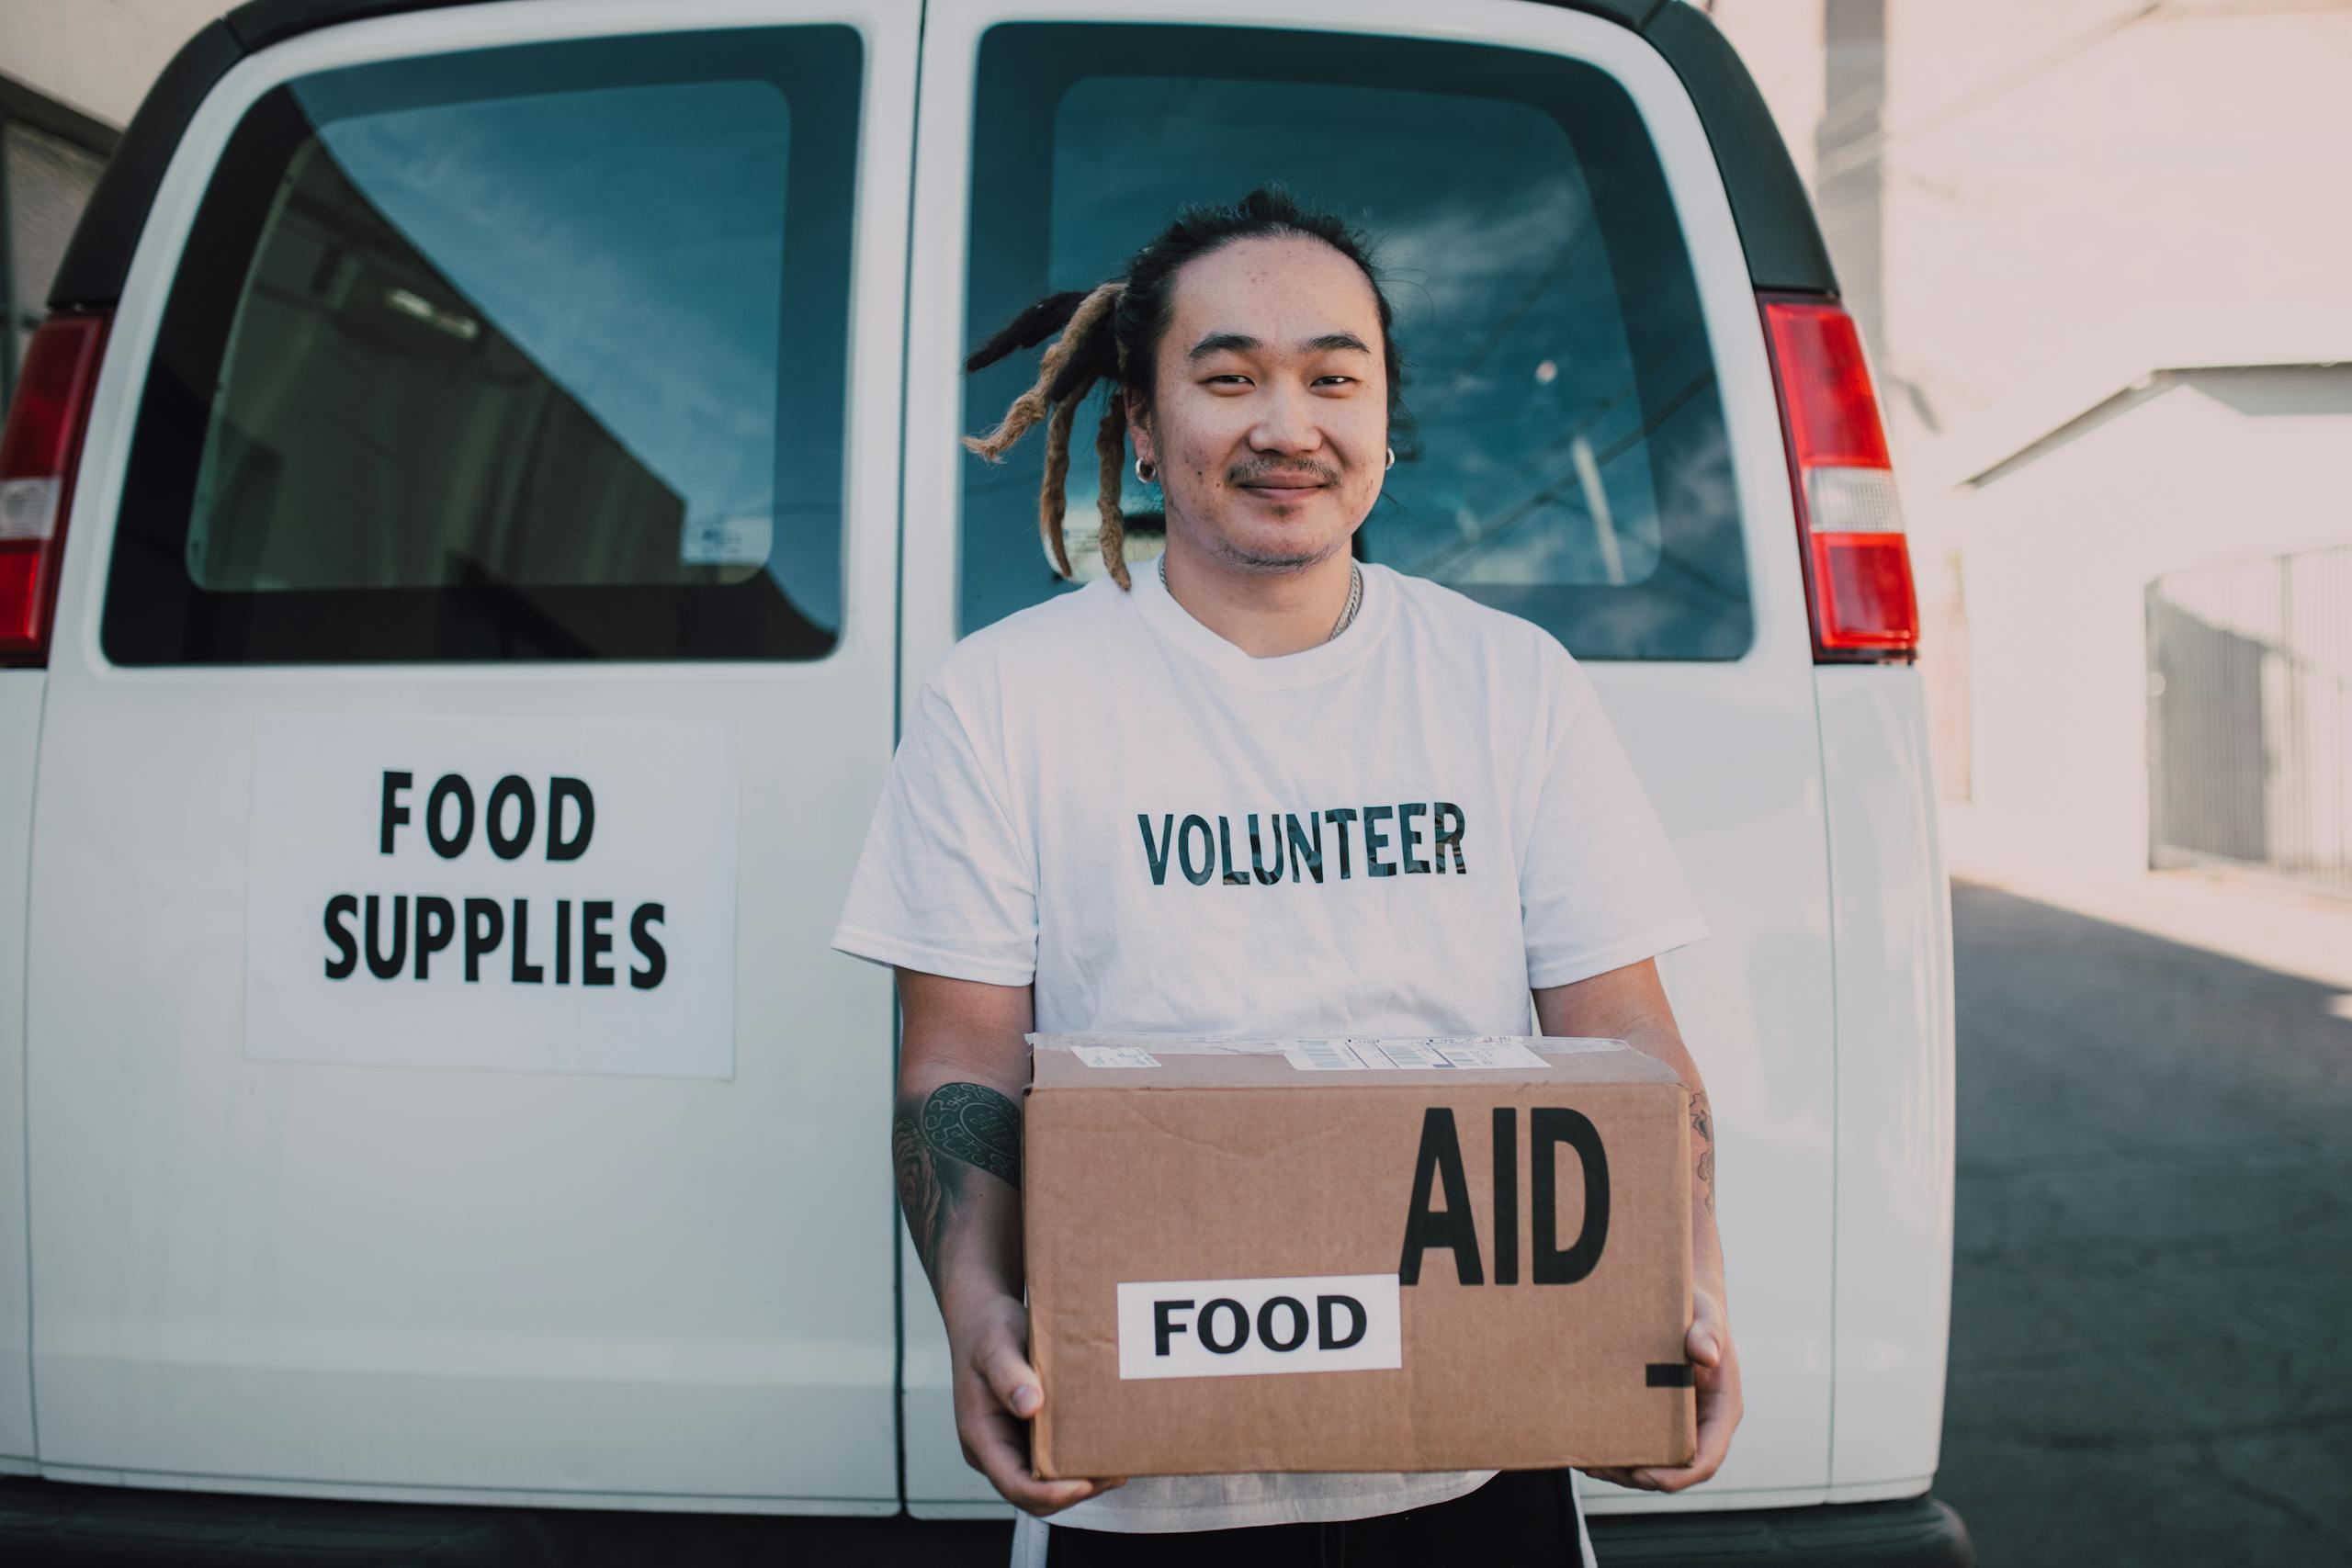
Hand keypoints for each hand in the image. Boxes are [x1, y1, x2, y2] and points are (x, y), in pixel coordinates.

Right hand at [948, 1292, 1126, 1515]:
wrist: (982, 1315)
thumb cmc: (987, 1330)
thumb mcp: (995, 1346)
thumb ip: (1009, 1374)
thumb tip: (1030, 1405)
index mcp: (980, 1437)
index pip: (1014, 1484)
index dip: (1049, 1493)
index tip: (1083, 1483)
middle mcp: (995, 1449)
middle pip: (1034, 1493)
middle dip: (1074, 1492)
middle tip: (1114, 1475)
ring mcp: (1011, 1444)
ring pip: (1046, 1482)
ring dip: (1081, 1481)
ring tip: (1118, 1466)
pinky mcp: (1029, 1434)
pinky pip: (1053, 1460)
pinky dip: (1079, 1462)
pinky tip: (1107, 1448)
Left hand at [1582, 1285, 1742, 1493]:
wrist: (1684, 1298)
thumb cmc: (1698, 1307)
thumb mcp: (1706, 1315)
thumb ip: (1708, 1331)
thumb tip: (1705, 1353)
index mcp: (1721, 1410)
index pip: (1707, 1459)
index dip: (1678, 1475)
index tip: (1645, 1474)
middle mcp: (1701, 1424)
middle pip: (1675, 1469)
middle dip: (1640, 1476)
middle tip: (1603, 1468)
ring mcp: (1678, 1423)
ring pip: (1654, 1463)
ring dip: (1622, 1470)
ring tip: (1588, 1462)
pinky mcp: (1656, 1415)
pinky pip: (1640, 1443)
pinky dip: (1615, 1450)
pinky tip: (1586, 1446)